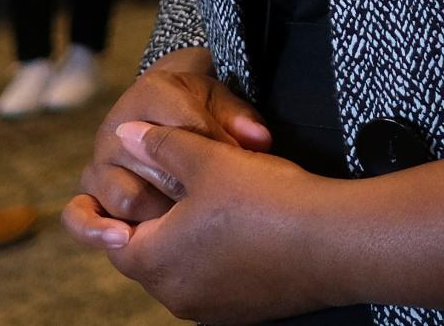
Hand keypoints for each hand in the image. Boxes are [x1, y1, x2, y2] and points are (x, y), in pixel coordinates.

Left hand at [63, 122, 345, 323]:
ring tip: (212, 200)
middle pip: (148, 255)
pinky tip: (242, 224)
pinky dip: (216, 255)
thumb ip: (162, 145)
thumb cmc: (263, 199)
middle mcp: (176, 296)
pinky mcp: (241, 311)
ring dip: (188, 238)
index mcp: (156, 263)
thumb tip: (127, 135)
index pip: (113, 239)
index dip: (116, 209)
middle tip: (175, 185)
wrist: (330, 242)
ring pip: (182, 268)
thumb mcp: (207, 158)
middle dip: (158, 219)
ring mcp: (210, 309)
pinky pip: (214, 281)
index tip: (129, 185)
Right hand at [70, 51, 271, 228]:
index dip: (218, 148)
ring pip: (124, 197)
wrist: (166, 107)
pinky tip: (123, 240)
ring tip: (185, 221)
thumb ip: (240, 119)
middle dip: (191, 186)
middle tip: (216, 201)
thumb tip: (259, 142)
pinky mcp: (88, 192)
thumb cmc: (200, 106)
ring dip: (158, 213)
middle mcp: (117, 126)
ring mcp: (99, 162)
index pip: (186, 126)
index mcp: (151, 93)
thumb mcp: (222, 101)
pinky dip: (96, 230)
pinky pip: (77, 215)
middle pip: (156, 167)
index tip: (245, 164)